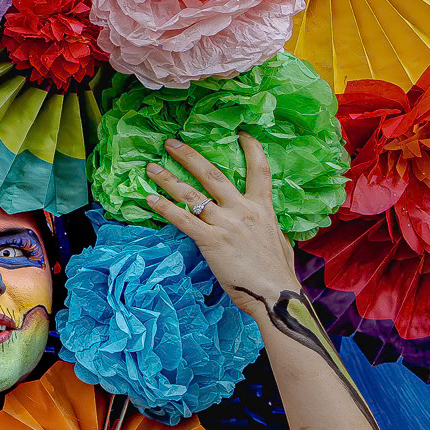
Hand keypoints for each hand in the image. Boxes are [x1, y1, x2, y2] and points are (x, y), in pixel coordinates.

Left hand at [144, 134, 298, 317]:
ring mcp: (225, 224)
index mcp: (262, 209)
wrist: (277, 295)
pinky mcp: (211, 241)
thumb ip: (266, 226)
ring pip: (192, 195)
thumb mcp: (279, 240)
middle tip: (170, 143)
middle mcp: (242, 210)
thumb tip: (261, 221)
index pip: (260, 171)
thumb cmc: (279, 273)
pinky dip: (165, 208)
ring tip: (150, 168)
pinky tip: (150, 199)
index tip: (241, 134)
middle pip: (212, 174)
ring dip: (168, 179)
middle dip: (189, 156)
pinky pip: (183, 220)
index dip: (251, 149)